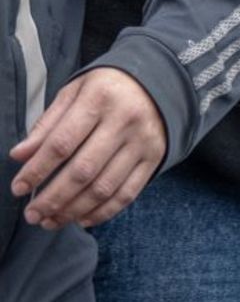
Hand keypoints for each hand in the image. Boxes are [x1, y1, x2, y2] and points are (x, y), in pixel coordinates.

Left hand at [10, 67, 166, 229]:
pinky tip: (81, 219)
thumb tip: (19, 156)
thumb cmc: (107, 88)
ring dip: (73, 211)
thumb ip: (48, 124)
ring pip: (104, 188)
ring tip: (50, 221)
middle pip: (83, 170)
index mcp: (100, 98)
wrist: (158, 80)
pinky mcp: (154, 157)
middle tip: (32, 214)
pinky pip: (127, 194)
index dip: (37, 170)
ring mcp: (142, 141)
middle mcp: (124, 120)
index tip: (18, 188)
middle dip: (53, 198)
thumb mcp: (75, 92)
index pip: (62, 142)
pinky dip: (102, 213)